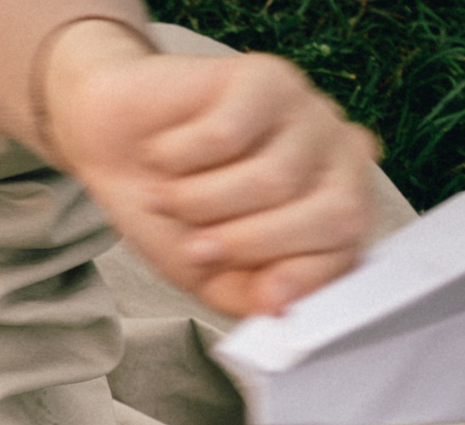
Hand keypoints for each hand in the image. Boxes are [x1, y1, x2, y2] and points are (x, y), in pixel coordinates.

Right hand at [43, 22, 381, 317]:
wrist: (112, 150)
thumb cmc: (169, 212)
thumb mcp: (207, 274)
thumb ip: (249, 295)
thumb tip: (278, 308)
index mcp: (336, 211)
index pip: (352, 251)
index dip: (306, 279)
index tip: (264, 296)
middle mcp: (339, 157)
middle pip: (331, 215)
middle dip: (248, 243)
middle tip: (193, 245)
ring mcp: (307, 112)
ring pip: (273, 180)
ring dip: (197, 202)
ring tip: (166, 196)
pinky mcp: (266, 77)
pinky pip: (228, 136)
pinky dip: (177, 158)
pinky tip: (166, 153)